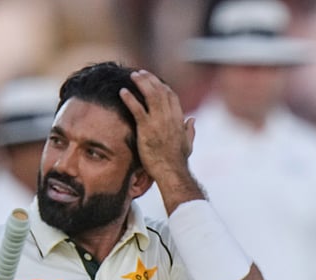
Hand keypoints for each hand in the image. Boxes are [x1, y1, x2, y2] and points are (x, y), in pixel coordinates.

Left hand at [119, 70, 196, 185]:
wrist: (171, 171)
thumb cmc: (178, 161)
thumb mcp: (188, 144)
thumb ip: (189, 130)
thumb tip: (192, 120)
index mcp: (178, 119)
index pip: (171, 96)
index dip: (162, 85)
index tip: (154, 80)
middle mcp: (169, 117)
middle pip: (160, 91)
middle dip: (150, 79)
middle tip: (140, 73)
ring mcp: (158, 122)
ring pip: (150, 95)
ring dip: (141, 83)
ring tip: (133, 76)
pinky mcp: (146, 129)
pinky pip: (137, 109)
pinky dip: (129, 98)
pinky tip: (123, 91)